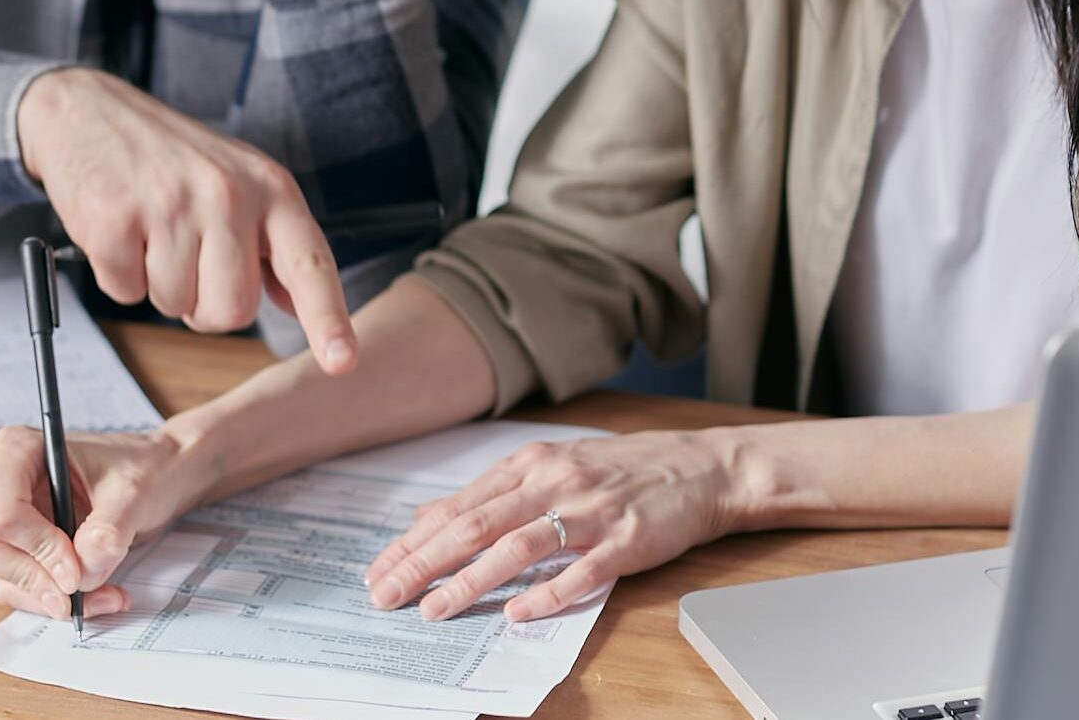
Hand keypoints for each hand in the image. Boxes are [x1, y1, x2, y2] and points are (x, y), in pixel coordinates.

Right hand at [0, 424, 219, 618]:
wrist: (155, 477)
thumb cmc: (141, 468)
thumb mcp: (134, 492)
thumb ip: (108, 531)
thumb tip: (82, 573)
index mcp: (16, 449)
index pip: (1, 511)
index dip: (37, 548)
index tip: (76, 570)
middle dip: (32, 577)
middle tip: (78, 592)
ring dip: (48, 597)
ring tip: (104, 595)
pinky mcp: (11, 547)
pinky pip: (16, 587)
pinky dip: (52, 599)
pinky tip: (95, 595)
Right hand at [17, 67, 356, 372]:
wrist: (89, 110)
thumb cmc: (172, 157)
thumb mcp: (240, 181)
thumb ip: (272, 243)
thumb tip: (297, 305)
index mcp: (271, 188)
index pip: (309, 263)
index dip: (327, 319)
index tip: (342, 361)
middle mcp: (228, 194)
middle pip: (233, 310)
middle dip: (205, 306)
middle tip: (188, 259)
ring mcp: (171, 205)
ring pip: (175, 306)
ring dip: (158, 285)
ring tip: (151, 232)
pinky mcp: (116, 219)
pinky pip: (125, 293)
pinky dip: (119, 275)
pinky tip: (120, 229)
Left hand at [363, 430, 740, 623]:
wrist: (700, 466)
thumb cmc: (621, 470)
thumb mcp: (549, 467)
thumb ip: (490, 493)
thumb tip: (427, 516)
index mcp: (529, 465)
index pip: (458, 507)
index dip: (413, 542)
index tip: (377, 570)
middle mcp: (553, 482)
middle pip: (475, 526)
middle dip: (424, 563)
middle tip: (386, 595)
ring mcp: (590, 511)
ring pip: (518, 546)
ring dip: (471, 580)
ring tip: (435, 609)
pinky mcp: (626, 540)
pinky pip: (582, 570)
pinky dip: (548, 593)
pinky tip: (518, 614)